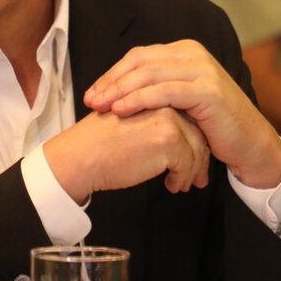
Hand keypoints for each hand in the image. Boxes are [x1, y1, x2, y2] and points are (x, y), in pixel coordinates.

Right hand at [43, 107, 210, 202]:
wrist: (82, 156)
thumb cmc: (98, 143)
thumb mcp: (129, 120)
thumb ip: (151, 121)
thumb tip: (177, 142)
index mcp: (154, 95)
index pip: (187, 116)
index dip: (193, 140)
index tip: (194, 160)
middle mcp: (165, 103)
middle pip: (196, 132)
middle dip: (199, 158)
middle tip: (198, 177)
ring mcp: (169, 120)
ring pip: (196, 149)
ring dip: (192, 171)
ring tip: (184, 185)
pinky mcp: (168, 140)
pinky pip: (188, 163)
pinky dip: (182, 178)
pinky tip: (171, 186)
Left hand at [83, 40, 280, 187]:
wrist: (248, 142)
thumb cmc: (209, 125)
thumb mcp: (179, 99)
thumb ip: (156, 87)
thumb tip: (115, 90)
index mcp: (184, 51)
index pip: (138, 57)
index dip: (111, 74)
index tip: (91, 93)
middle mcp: (193, 54)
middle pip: (139, 62)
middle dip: (110, 81)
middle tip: (88, 100)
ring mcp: (202, 69)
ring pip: (149, 74)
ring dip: (119, 90)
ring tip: (99, 106)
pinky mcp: (207, 90)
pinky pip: (165, 91)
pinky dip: (139, 99)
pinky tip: (121, 110)